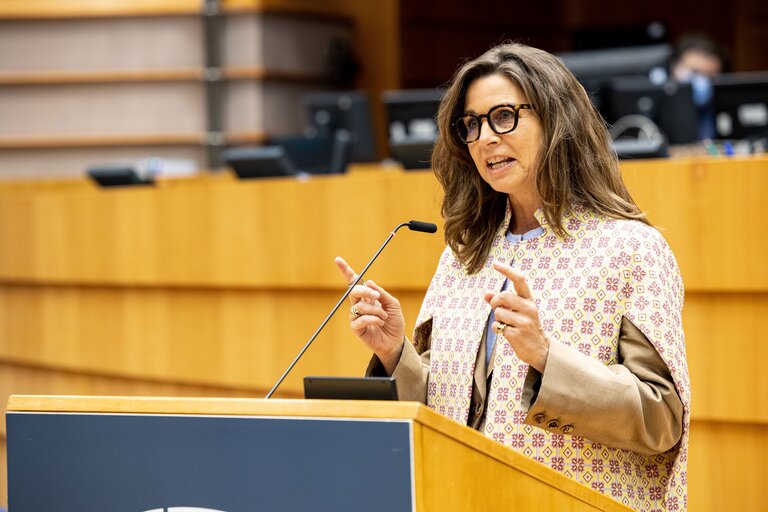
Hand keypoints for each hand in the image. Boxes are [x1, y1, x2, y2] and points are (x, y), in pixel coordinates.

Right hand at [335, 256, 405, 373]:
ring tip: (384, 317)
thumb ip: (381, 293)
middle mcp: (360, 304)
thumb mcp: (392, 304)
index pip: (354, 282)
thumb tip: (368, 282)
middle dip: (365, 292)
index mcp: (368, 297)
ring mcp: (356, 316)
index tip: (338, 260)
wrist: (396, 340)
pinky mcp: (356, 327)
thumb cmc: (394, 321)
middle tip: (378, 298)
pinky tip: (380, 322)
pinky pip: (360, 319)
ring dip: (375, 311)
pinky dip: (372, 319)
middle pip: (354, 291)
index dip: (346, 271)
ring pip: (359, 306)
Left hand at [484, 262, 548, 371]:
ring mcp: (524, 322)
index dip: (507, 270)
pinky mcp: (517, 334)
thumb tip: (486, 294)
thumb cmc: (526, 326)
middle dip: (495, 302)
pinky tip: (507, 332)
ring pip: (498, 312)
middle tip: (497, 309)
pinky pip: (497, 326)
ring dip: (497, 318)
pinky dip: (497, 329)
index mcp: (529, 300)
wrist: (540, 349)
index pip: (520, 280)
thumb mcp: (518, 311)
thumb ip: (502, 302)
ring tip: (507, 324)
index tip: (495, 264)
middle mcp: (529, 308)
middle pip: (503, 296)